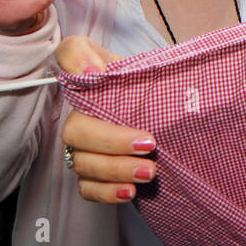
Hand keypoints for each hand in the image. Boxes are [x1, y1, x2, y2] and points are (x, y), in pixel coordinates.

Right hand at [56, 36, 156, 203]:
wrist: (175, 125)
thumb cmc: (163, 96)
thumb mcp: (158, 73)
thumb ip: (132, 66)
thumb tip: (92, 71)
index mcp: (97, 81)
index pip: (69, 54)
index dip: (75, 60)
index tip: (95, 74)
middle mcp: (83, 111)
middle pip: (76, 129)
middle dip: (112, 141)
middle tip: (149, 144)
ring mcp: (84, 146)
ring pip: (83, 162)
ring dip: (116, 169)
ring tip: (149, 172)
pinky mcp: (93, 174)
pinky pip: (87, 187)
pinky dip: (106, 192)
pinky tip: (128, 191)